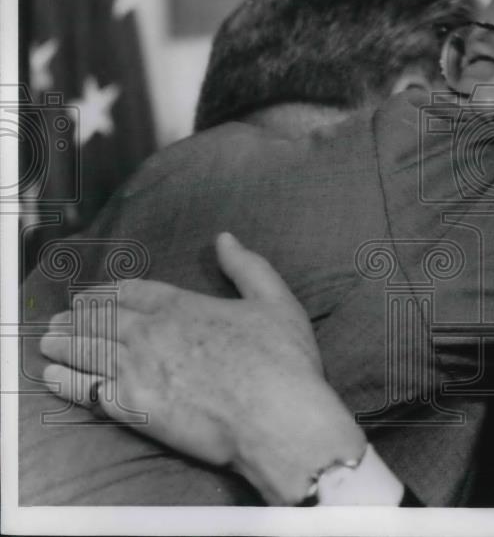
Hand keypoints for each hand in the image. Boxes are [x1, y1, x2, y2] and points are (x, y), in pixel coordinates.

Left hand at [40, 232, 366, 504]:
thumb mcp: (276, 300)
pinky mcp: (131, 407)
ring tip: (48, 342)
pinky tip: (52, 377)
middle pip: (102, 320)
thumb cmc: (282, 360)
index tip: (91, 296)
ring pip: (88, 351)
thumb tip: (225, 239)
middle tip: (60, 319)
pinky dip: (66, 381)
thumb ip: (247, 267)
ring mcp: (137, 370)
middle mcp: (152, 333)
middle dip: (78, 318)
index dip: (108, 293)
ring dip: (65, 344)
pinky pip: (87, 390)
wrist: (275, 416)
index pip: (134, 293)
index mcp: (184, 306)